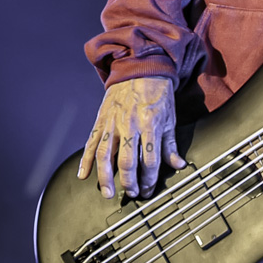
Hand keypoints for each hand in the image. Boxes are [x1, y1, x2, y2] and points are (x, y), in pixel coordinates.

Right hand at [77, 77, 185, 198]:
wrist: (140, 68)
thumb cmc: (157, 93)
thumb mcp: (169, 117)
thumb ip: (170, 144)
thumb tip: (178, 165)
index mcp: (150, 124)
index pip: (149, 159)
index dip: (149, 179)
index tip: (148, 189)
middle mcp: (130, 125)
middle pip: (126, 160)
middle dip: (128, 182)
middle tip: (132, 193)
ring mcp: (112, 123)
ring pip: (105, 155)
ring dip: (105, 177)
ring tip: (108, 193)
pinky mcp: (100, 120)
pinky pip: (90, 143)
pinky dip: (85, 160)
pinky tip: (83, 175)